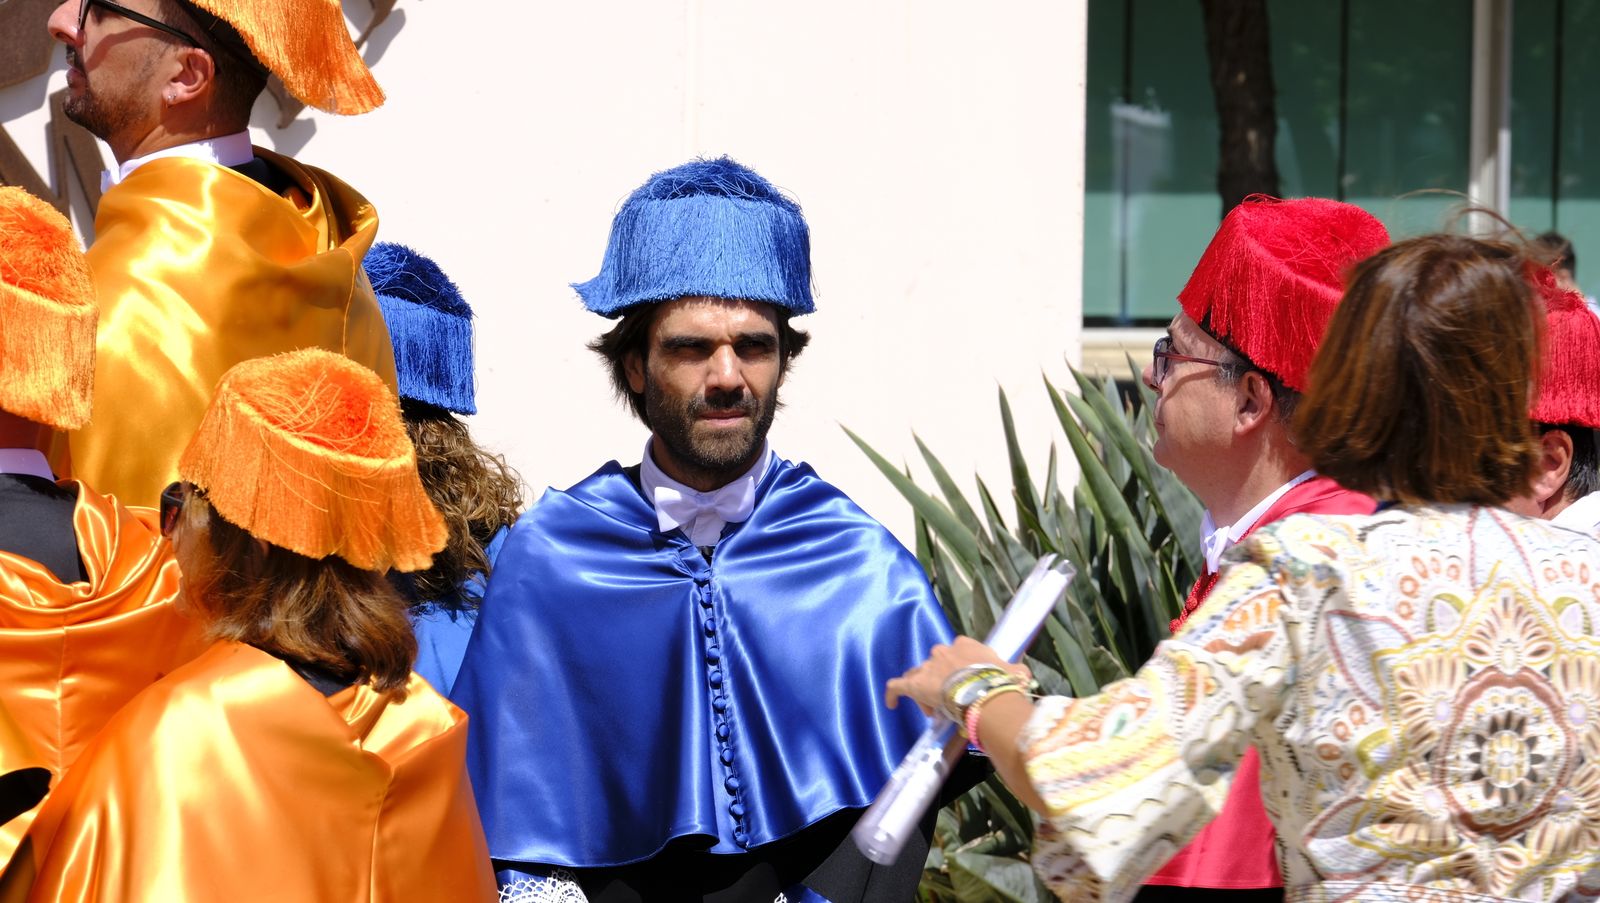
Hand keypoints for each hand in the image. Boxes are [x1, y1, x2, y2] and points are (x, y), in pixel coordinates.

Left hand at [885, 636, 1029, 715]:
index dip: (959, 670)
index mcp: (965, 645)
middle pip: (937, 664)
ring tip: (932, 708)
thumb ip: (1016, 671)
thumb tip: (1022, 675)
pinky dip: (893, 694)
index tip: (964, 686)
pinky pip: (897, 686)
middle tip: (950, 701)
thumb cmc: (1000, 682)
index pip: (958, 653)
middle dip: (941, 681)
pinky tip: (891, 705)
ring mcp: (928, 667)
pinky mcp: (914, 684)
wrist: (984, 693)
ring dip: (923, 689)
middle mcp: (944, 652)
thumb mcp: (1014, 673)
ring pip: (918, 674)